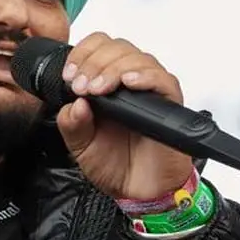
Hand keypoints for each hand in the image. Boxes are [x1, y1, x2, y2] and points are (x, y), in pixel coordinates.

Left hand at [56, 32, 196, 199]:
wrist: (139, 192)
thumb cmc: (114, 165)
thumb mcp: (80, 146)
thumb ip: (71, 124)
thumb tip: (73, 104)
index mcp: (106, 84)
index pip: (98, 47)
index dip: (82, 53)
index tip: (69, 75)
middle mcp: (129, 82)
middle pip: (117, 47)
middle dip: (94, 62)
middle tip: (82, 86)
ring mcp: (150, 90)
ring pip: (138, 57)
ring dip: (114, 68)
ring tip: (99, 90)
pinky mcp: (170, 103)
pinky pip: (163, 79)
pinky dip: (145, 76)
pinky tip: (129, 83)